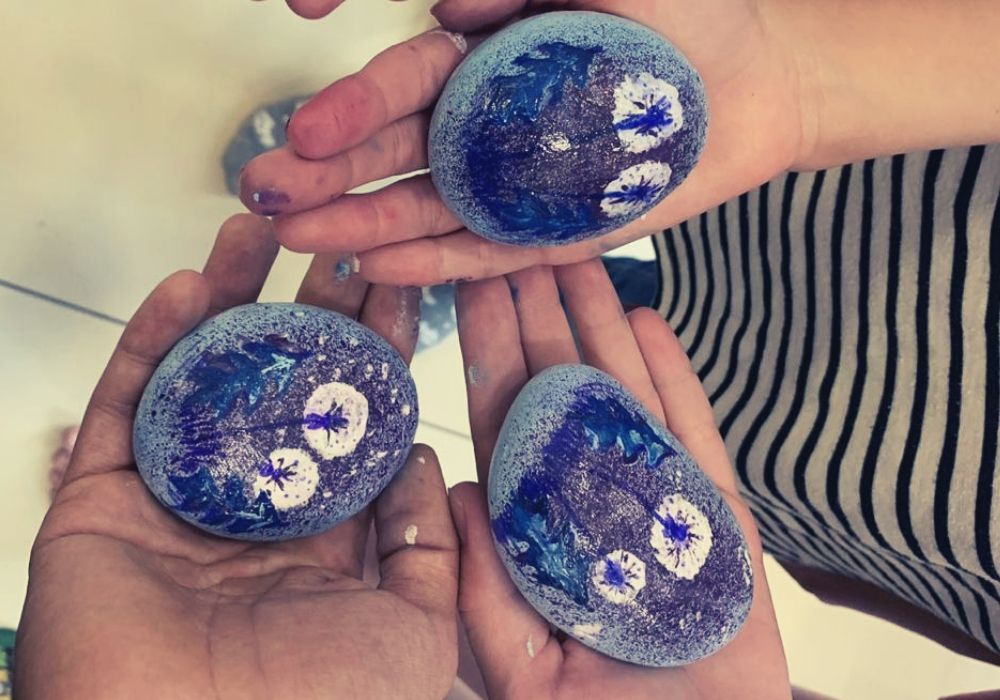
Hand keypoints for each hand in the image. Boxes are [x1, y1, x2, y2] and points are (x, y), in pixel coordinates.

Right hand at [15, 215, 458, 699]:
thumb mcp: (416, 630)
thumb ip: (429, 543)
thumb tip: (428, 457)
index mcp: (324, 541)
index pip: (355, 426)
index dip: (378, 354)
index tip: (399, 286)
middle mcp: (250, 512)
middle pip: (280, 389)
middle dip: (308, 313)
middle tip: (334, 239)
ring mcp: (175, 503)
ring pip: (202, 382)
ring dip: (227, 305)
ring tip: (256, 228)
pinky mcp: (103, 502)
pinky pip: (128, 407)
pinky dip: (152, 343)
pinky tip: (187, 283)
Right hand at [239, 0, 806, 284]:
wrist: (761, 82)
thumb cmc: (688, 16)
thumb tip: (444, 9)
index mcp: (487, 63)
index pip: (404, 85)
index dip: (351, 107)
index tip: (299, 129)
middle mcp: (488, 130)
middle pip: (395, 154)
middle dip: (329, 174)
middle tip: (263, 194)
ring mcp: (516, 189)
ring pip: (426, 211)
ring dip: (362, 225)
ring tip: (298, 239)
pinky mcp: (554, 236)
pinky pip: (489, 255)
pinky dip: (438, 265)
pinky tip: (381, 270)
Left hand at [448, 261, 790, 698]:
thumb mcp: (513, 662)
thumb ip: (480, 583)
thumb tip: (461, 487)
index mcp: (535, 520)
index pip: (500, 416)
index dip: (482, 347)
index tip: (465, 281)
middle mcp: (589, 492)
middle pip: (557, 384)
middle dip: (536, 310)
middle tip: (518, 233)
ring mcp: (654, 496)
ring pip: (622, 390)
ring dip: (601, 322)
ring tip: (582, 251)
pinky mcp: (716, 516)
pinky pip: (692, 434)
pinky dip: (675, 379)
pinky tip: (653, 321)